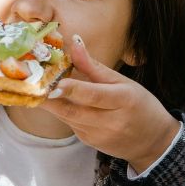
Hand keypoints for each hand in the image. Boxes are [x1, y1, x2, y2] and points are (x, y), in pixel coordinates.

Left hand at [41, 35, 180, 172]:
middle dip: (50, 99)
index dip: (73, 90)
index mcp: (123, 100)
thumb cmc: (140, 106)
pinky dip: (64, 112)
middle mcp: (111, 121)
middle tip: (31, 85)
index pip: (94, 95)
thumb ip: (94, 66)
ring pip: (69, 117)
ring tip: (38, 88)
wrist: (154, 143)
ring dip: (53, 103)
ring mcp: (99, 136)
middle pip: (74, 110)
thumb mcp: (123, 82)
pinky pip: (72, 124)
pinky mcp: (90, 143)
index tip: (54, 84)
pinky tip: (60, 101)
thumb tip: (74, 42)